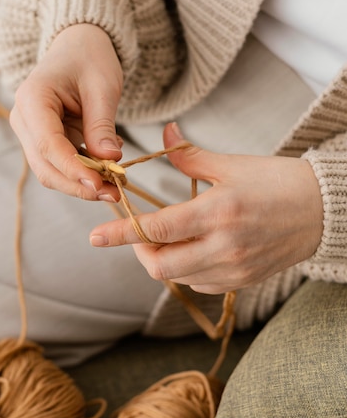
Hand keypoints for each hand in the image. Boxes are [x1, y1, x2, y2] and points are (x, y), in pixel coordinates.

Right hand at [9, 23, 123, 200]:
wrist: (79, 47)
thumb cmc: (90, 58)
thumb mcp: (103, 87)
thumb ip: (102, 125)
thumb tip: (110, 160)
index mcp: (32, 98)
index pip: (48, 145)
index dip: (73, 170)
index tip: (99, 185)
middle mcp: (24, 120)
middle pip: (45, 167)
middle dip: (78, 185)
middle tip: (113, 194)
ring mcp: (31, 134)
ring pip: (52, 172)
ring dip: (82, 184)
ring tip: (115, 186)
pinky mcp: (44, 143)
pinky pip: (61, 166)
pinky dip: (84, 173)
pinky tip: (108, 167)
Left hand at [89, 123, 323, 292]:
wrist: (322, 212)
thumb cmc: (278, 182)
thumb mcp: (232, 164)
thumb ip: (190, 156)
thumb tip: (164, 134)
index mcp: (218, 212)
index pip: (157, 228)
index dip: (121, 233)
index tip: (96, 238)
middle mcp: (224, 247)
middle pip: (160, 265)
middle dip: (140, 252)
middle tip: (139, 233)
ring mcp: (234, 269)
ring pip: (178, 276)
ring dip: (163, 259)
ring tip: (171, 236)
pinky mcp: (242, 282)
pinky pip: (200, 283)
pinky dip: (187, 269)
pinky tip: (195, 249)